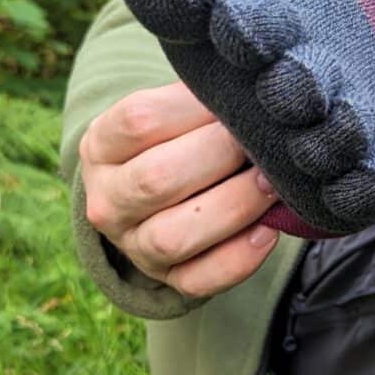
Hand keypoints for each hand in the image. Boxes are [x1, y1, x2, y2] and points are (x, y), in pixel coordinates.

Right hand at [79, 82, 279, 297]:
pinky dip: (238, 258)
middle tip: (261, 142)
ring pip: (172, 236)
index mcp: (102, 146)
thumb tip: (250, 93)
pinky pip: (199, 280)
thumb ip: (200, 100)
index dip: (193, 108)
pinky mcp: (167, 279)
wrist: (157, 191)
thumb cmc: (177, 138)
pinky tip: (269, 231)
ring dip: (233, 207)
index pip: (138, 121)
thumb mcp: (171, 111)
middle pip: (155, 180)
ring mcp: (133, 246)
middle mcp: (107, 200)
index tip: (236, 100)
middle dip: (219, 157)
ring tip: (272, 184)